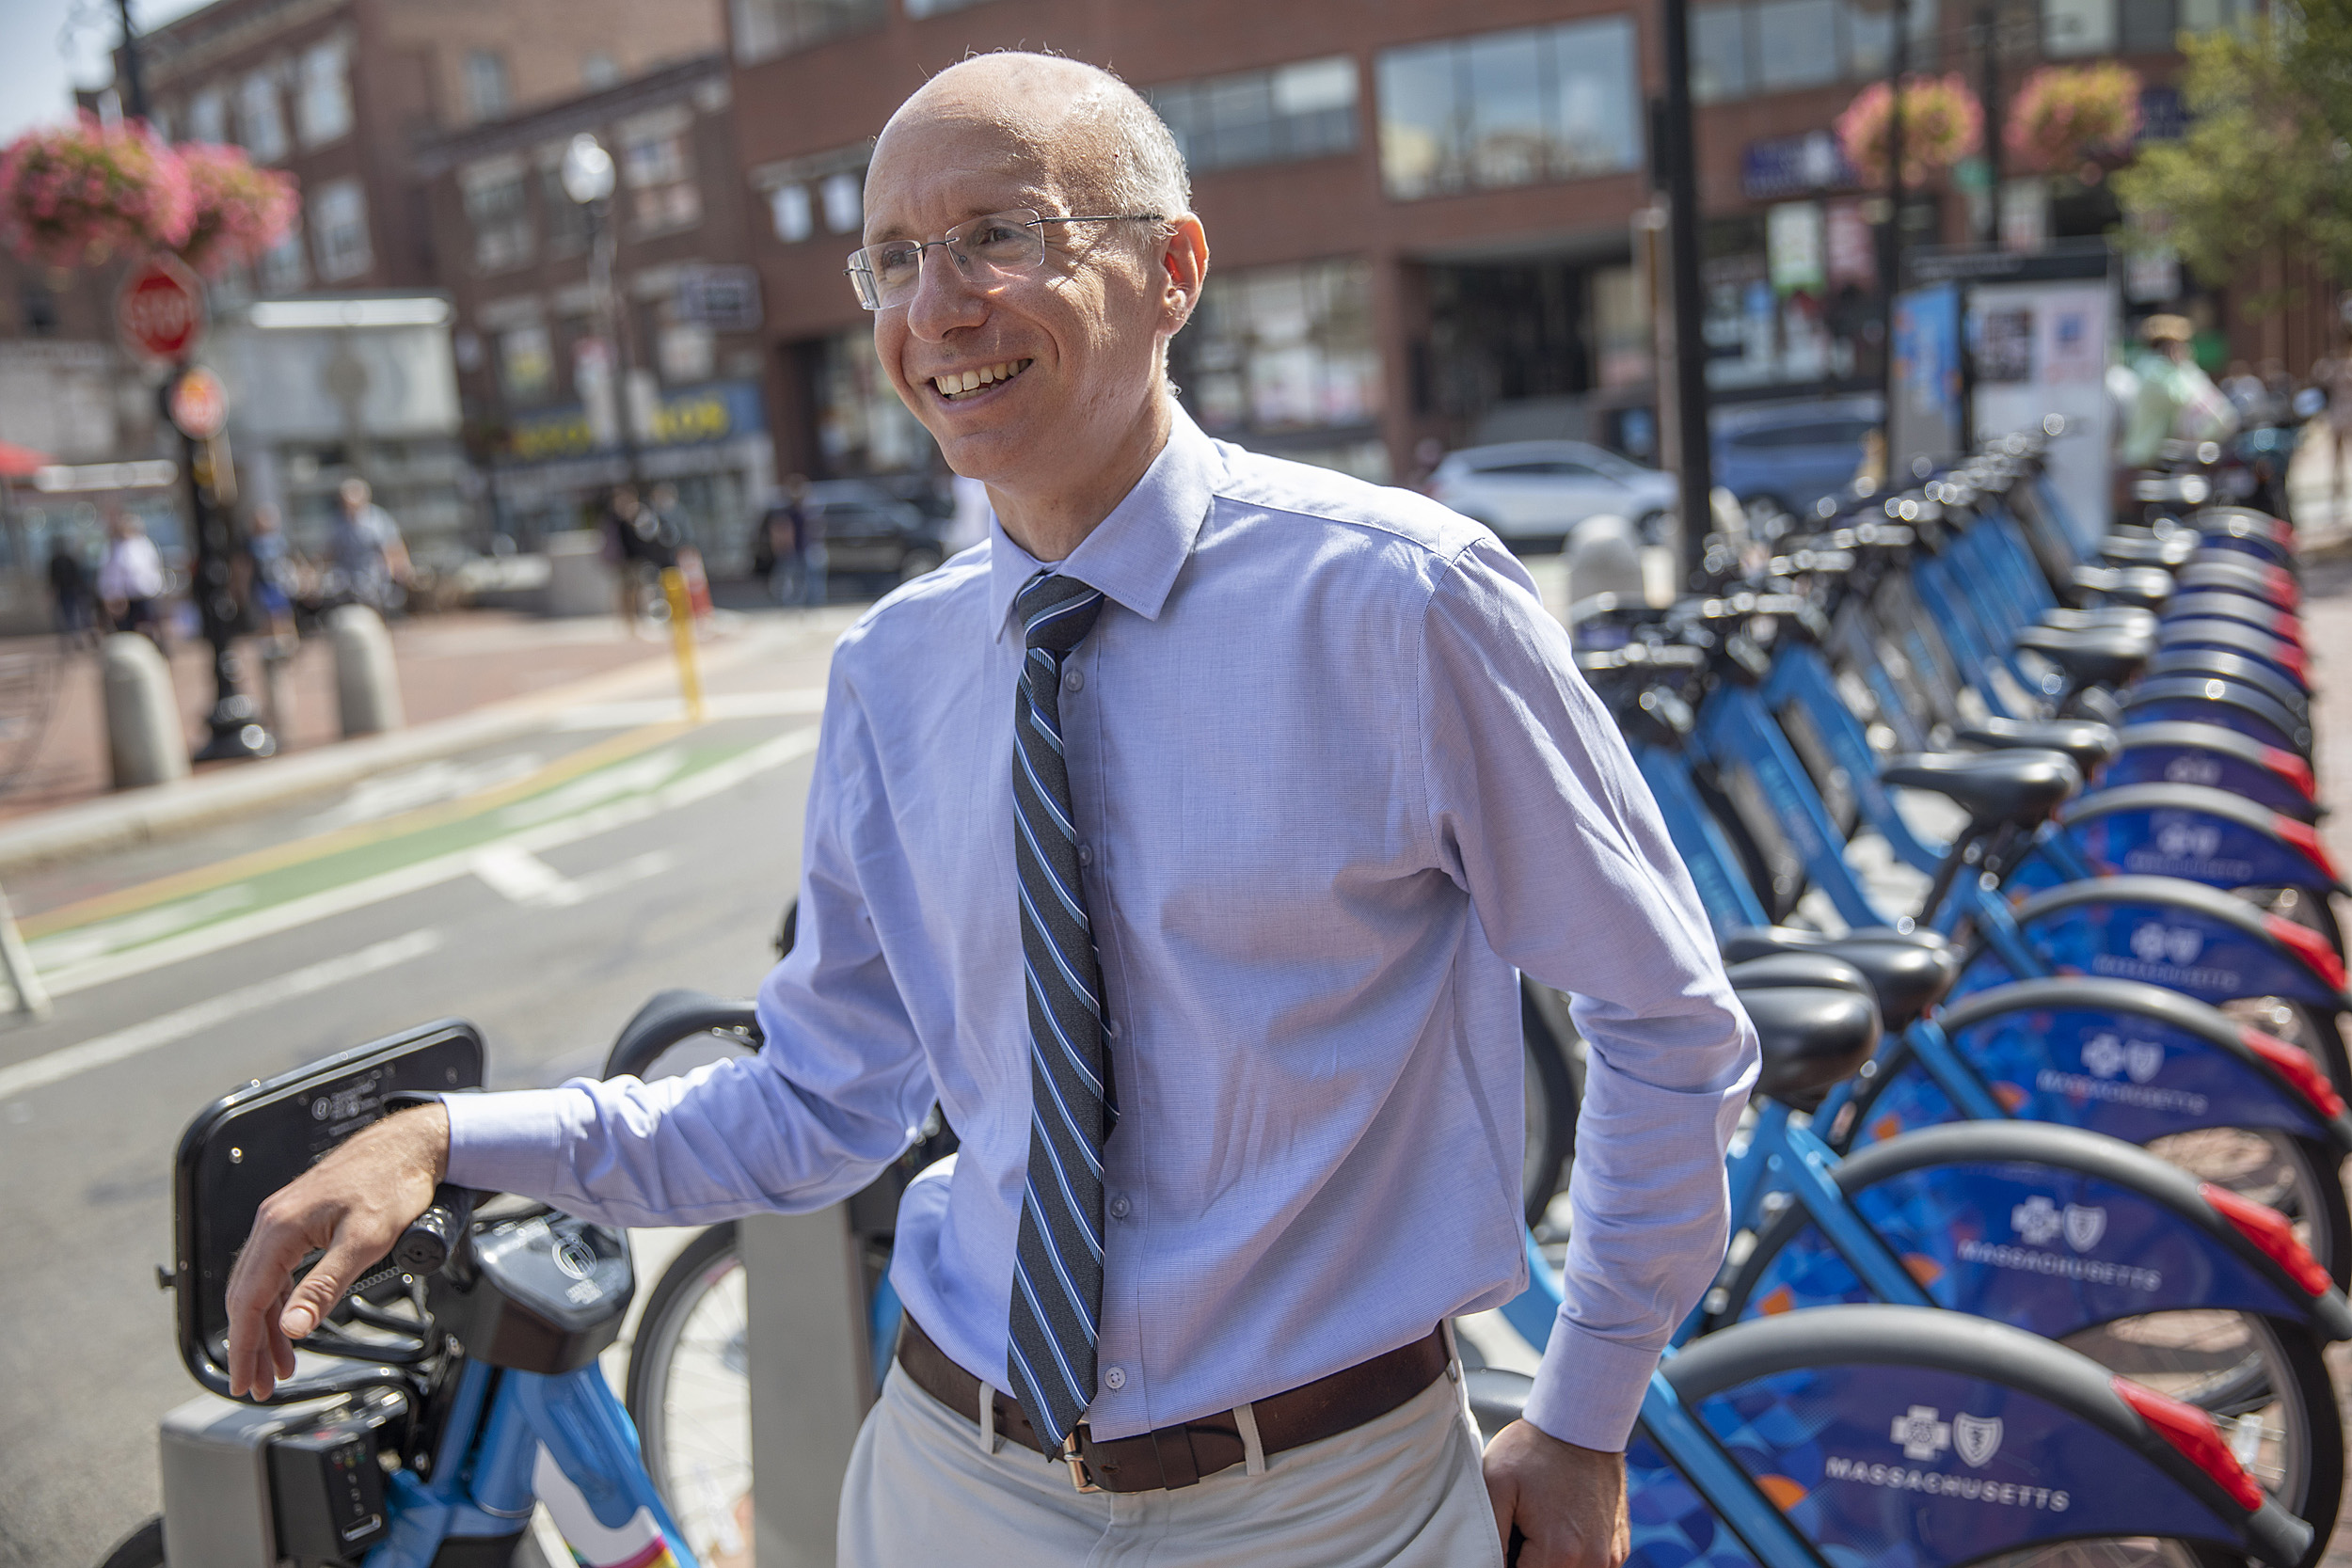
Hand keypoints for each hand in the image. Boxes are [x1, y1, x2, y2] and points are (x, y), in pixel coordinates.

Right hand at [222, 1103, 449, 1399]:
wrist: (411, 1145)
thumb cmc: (393, 1184)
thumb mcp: (363, 1243)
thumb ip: (324, 1287)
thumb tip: (292, 1328)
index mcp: (280, 1227)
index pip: (247, 1299)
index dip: (243, 1345)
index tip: (245, 1380)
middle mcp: (272, 1222)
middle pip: (245, 1296)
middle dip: (249, 1345)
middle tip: (257, 1385)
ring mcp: (282, 1219)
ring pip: (260, 1285)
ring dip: (264, 1328)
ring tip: (277, 1366)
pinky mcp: (298, 1220)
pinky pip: (276, 1269)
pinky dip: (279, 1302)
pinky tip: (289, 1323)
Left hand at [1484, 1419, 1629, 1567]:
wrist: (1582, 1422)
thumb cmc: (1535, 1449)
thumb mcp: (1495, 1484)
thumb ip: (1488, 1536)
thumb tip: (1485, 1564)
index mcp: (1558, 1553)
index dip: (1504, 1563)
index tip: (1502, 1542)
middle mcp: (1591, 1562)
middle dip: (1527, 1561)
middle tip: (1519, 1528)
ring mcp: (1609, 1556)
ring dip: (1550, 1562)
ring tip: (1538, 1526)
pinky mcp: (1619, 1546)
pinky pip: (1591, 1566)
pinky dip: (1574, 1557)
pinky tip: (1560, 1526)